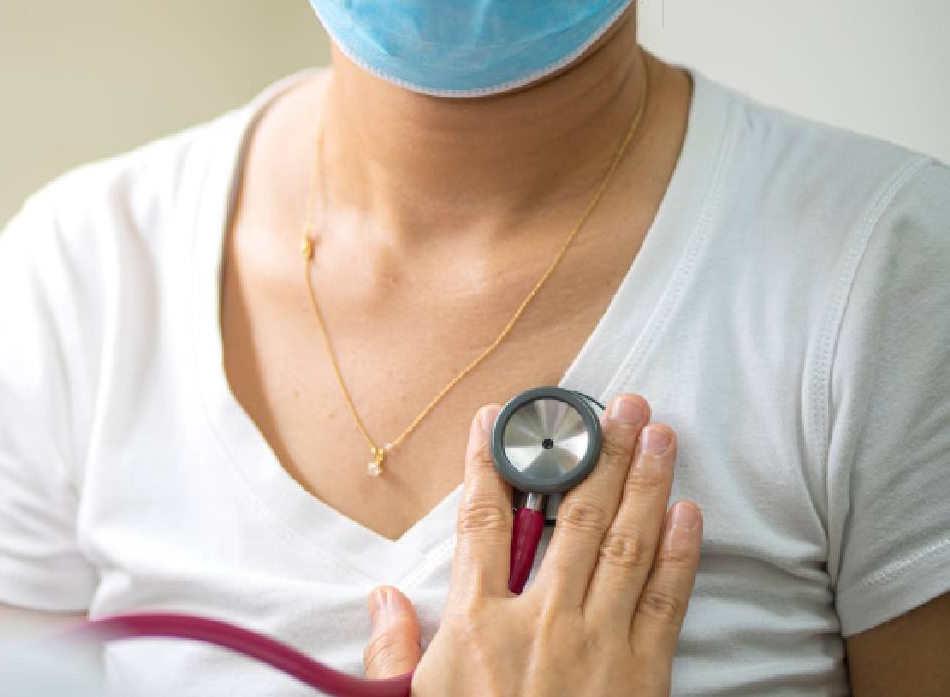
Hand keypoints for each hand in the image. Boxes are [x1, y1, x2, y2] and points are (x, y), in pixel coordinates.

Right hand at [362, 394, 702, 695]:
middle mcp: (542, 623)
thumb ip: (394, 650)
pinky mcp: (643, 675)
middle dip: (595, 454)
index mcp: (478, 626)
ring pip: (627, 545)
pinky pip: (665, 602)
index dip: (489, 465)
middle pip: (573, 519)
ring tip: (657, 433)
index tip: (497, 421)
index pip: (481, 524)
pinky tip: (689, 512)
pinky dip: (681, 554)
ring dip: (645, 483)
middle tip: (615, 404)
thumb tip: (385, 594)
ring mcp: (598, 646)